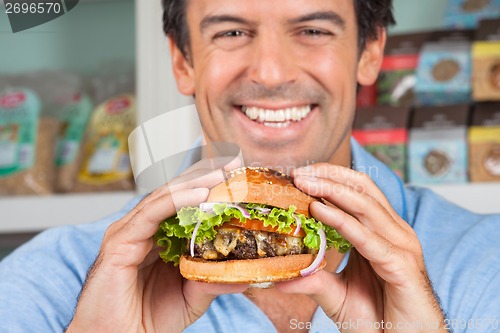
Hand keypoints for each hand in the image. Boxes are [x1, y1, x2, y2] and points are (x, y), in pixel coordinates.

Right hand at [67, 157, 247, 332]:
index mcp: (158, 237)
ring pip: (164, 198)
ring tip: (221, 176)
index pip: (185, 202)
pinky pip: (150, 214)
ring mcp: (129, 232)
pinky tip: (198, 195)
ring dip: (194, 184)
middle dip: (204, 177)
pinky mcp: (119, 241)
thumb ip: (213, 280)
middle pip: (175, 193)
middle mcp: (142, 229)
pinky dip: (174, 201)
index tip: (236, 174)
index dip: (208, 186)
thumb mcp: (190, 297)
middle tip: (232, 164)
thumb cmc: (146, 320)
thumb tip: (246, 274)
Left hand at [275, 163, 446, 332]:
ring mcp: (401, 246)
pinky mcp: (401, 265)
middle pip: (362, 189)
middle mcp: (394, 232)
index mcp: (381, 233)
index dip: (329, 178)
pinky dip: (341, 221)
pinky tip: (318, 210)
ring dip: (331, 189)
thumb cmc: (378, 320)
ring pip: (365, 205)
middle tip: (298, 172)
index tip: (298, 174)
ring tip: (303, 182)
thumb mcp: (337, 295)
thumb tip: (279, 278)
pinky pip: (366, 237)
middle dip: (329, 175)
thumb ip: (313, 281)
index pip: (357, 192)